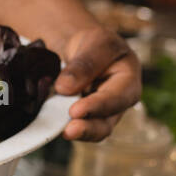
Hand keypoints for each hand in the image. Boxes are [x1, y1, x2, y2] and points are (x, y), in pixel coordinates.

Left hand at [54, 26, 140, 141]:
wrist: (80, 47)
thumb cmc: (95, 43)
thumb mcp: (96, 42)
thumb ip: (85, 63)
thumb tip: (65, 88)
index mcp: (128, 82)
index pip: (117, 99)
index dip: (97, 106)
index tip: (76, 111)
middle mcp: (116, 104)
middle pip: (105, 123)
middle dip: (87, 129)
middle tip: (68, 130)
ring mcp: (98, 114)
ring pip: (88, 130)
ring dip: (73, 133)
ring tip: (58, 132)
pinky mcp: (79, 119)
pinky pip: (71, 126)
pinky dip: (59, 127)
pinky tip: (47, 126)